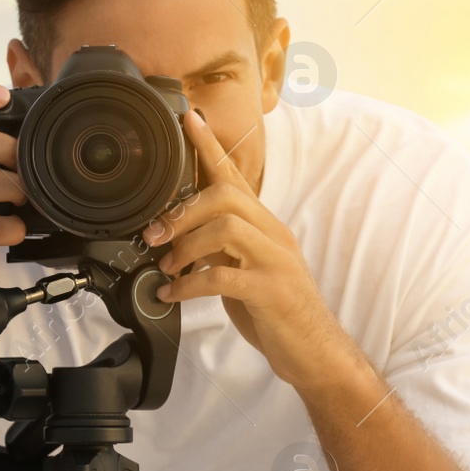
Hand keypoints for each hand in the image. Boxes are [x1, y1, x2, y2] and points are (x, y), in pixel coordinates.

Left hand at [143, 110, 358, 391]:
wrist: (314, 351)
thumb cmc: (275, 310)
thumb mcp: (243, 269)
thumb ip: (218, 249)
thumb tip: (177, 239)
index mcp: (265, 226)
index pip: (236, 175)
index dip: (210, 146)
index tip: (187, 119)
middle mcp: (274, 235)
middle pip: (226, 195)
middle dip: (183, 210)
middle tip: (155, 234)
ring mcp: (276, 261)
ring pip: (226, 228)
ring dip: (186, 246)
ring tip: (166, 268)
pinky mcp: (272, 291)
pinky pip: (224, 277)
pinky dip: (190, 284)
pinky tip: (173, 294)